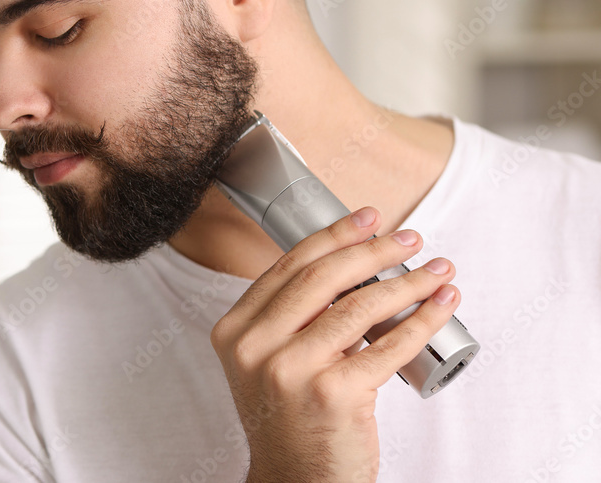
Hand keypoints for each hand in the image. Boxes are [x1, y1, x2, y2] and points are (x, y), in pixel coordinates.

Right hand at [209, 207, 459, 482]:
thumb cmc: (289, 421)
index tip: (367, 220)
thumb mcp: (267, 362)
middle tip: (409, 239)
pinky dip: (421, 322)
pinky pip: (387, 348)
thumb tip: (351, 267)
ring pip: (359, 308)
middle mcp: (256, 347)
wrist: (293, 482)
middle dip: (373, 251)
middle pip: (323, 279)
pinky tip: (439, 307)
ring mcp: (291, 370)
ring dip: (407, 283)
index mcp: (235, 330)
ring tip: (435, 271)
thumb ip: (289, 318)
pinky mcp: (332, 394)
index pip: (288, 267)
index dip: (333, 236)